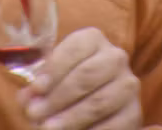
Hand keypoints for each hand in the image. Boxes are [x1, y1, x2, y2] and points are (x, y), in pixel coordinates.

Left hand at [19, 28, 140, 129]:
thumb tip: (28, 98)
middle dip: (58, 97)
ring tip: (47, 128)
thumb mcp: (50, 80)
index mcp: (93, 40)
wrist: (93, 101)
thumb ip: (37, 87)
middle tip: (34, 114)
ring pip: (99, 102)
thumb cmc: (65, 85)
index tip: (36, 88)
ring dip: (70, 118)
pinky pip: (113, 125)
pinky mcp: (134, 113)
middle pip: (88, 74)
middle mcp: (115, 57)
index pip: (76, 48)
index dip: (54, 68)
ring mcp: (128, 85)